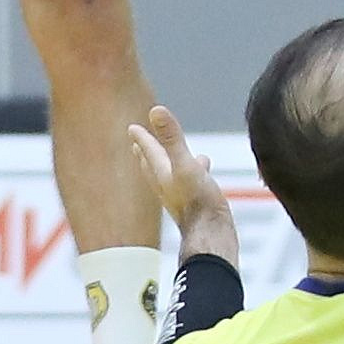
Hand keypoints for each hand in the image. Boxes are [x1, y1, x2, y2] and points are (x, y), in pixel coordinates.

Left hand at [129, 104, 240, 257]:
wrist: (211, 234)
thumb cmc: (197, 201)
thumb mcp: (185, 163)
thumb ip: (171, 138)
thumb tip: (156, 109)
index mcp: (163, 173)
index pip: (149, 151)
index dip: (142, 137)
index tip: (132, 129)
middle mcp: (168, 185)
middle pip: (153, 165)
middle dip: (146, 152)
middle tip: (137, 145)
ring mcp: (181, 196)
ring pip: (171, 175)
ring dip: (169, 162)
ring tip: (171, 156)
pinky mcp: (196, 204)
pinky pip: (189, 184)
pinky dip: (192, 173)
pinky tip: (203, 174)